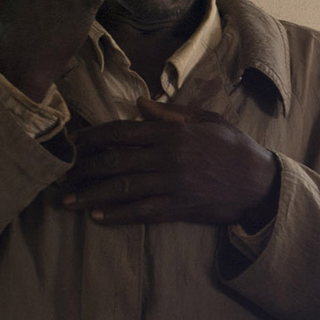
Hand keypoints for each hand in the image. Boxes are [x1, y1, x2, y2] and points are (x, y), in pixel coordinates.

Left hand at [62, 98, 281, 226]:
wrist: (261, 183)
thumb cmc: (234, 148)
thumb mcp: (207, 120)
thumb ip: (171, 113)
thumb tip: (139, 103)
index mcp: (172, 132)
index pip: (122, 132)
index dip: (93, 138)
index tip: (72, 143)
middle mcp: (168, 157)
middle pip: (115, 162)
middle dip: (82, 169)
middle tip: (58, 175)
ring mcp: (173, 184)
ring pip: (122, 189)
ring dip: (91, 195)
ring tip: (67, 201)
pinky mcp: (179, 207)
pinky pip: (142, 211)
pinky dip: (118, 214)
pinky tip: (97, 216)